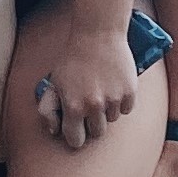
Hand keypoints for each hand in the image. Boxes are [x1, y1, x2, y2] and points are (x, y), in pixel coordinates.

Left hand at [33, 25, 138, 147]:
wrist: (97, 36)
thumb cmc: (72, 60)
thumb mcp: (53, 83)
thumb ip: (48, 109)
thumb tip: (54, 131)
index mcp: (73, 106)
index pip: (75, 140)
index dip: (75, 136)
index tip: (77, 129)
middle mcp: (94, 106)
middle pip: (97, 133)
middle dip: (92, 124)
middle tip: (89, 107)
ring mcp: (113, 99)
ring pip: (112, 120)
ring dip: (107, 110)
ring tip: (101, 91)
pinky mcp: (129, 92)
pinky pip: (126, 109)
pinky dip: (121, 102)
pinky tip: (113, 87)